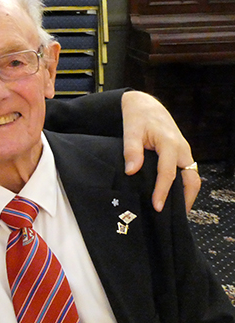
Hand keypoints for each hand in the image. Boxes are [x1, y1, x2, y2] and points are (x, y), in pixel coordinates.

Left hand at [121, 91, 200, 211]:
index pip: (168, 173)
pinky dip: (184, 186)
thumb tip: (131, 171)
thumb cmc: (138, 118)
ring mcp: (184, 152)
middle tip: (174, 217)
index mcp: (169, 143)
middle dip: (186, 199)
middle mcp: (182, 149)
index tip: (157, 206)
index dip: (163, 191)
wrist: (145, 106)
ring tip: (176, 212)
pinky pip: (187, 173)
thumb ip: (131, 151)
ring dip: (187, 194)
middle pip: (191, 179)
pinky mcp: (181, 154)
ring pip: (192, 177)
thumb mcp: (130, 131)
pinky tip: (174, 197)